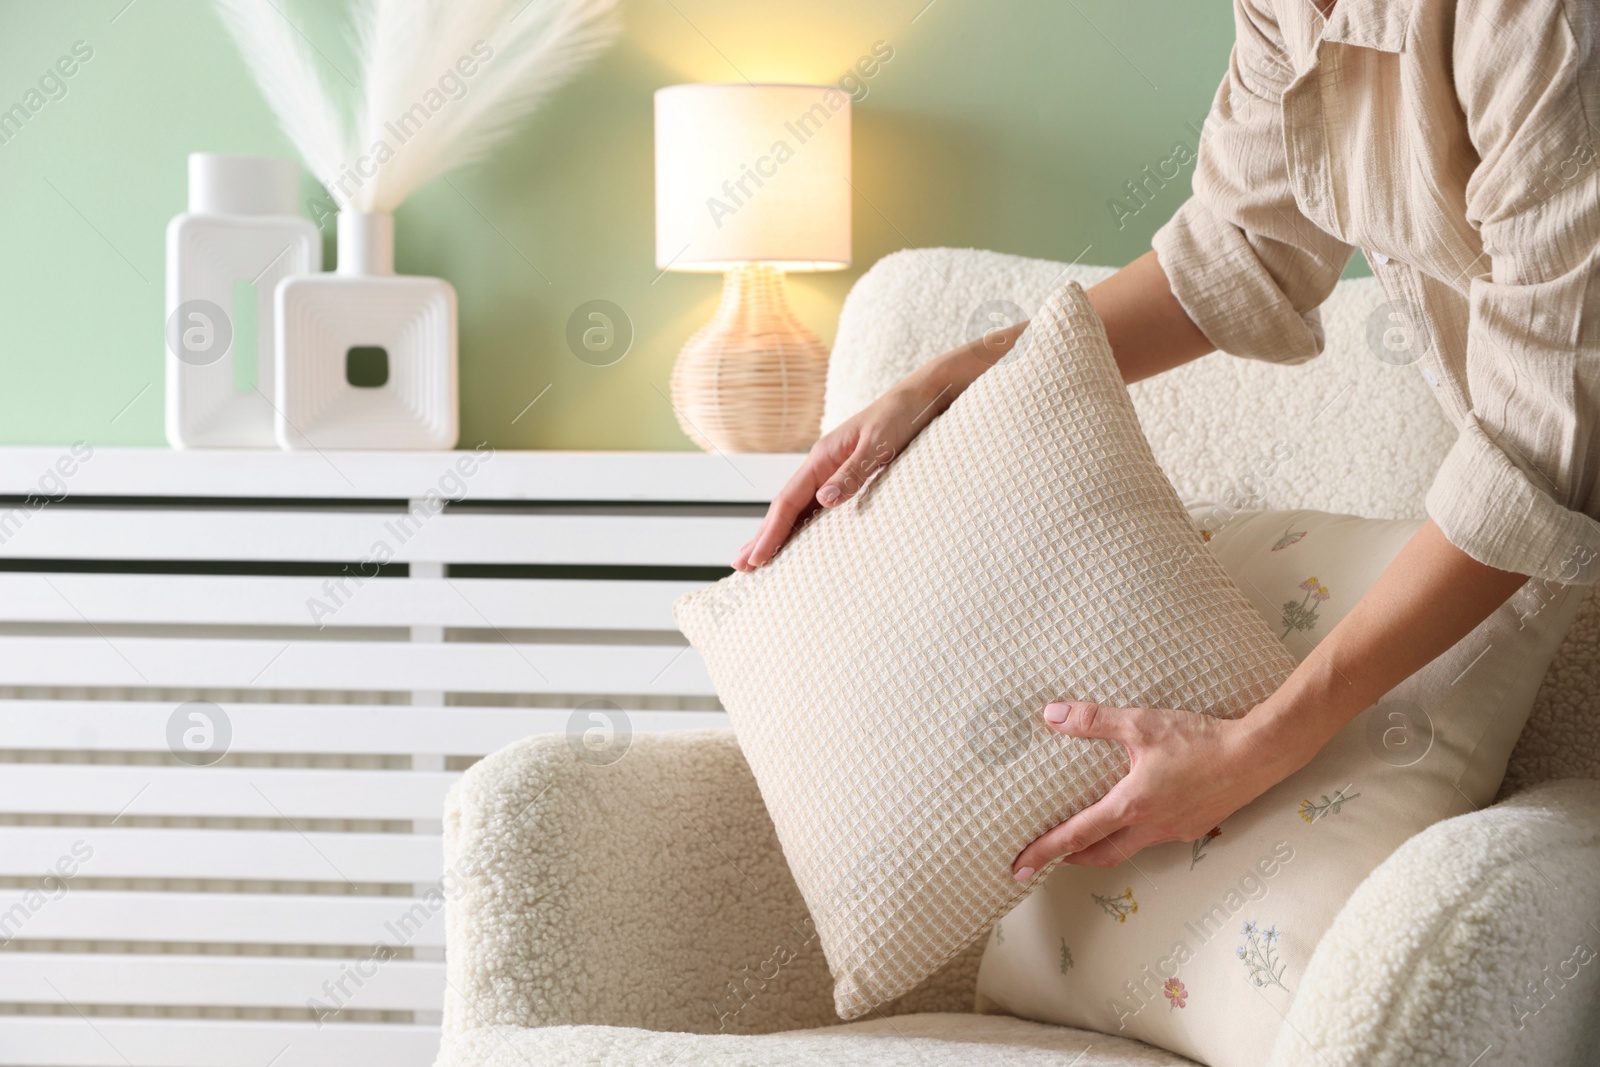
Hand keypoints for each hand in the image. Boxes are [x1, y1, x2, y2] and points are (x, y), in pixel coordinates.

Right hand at [732, 382, 933, 571]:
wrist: (918, 399)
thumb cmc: (900, 418)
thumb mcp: (878, 444)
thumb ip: (852, 472)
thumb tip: (823, 500)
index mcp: (822, 457)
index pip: (788, 501)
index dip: (770, 531)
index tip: (756, 558)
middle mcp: (821, 465)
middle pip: (783, 506)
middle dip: (762, 536)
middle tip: (740, 566)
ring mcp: (829, 471)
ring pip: (795, 507)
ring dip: (775, 532)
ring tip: (757, 557)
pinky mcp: (843, 475)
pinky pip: (813, 505)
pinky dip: (798, 524)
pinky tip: (794, 537)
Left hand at [1011, 700, 1301, 879]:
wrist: (1258, 755)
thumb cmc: (1199, 739)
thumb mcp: (1141, 723)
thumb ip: (1093, 720)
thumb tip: (1051, 715)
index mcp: (1131, 806)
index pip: (1076, 836)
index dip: (1044, 852)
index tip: (1019, 868)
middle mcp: (1151, 827)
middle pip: (1100, 856)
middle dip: (1070, 861)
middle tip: (1046, 858)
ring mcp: (1174, 831)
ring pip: (1128, 850)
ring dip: (1102, 848)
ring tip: (1084, 837)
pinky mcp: (1195, 827)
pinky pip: (1154, 839)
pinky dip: (1134, 835)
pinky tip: (1136, 817)